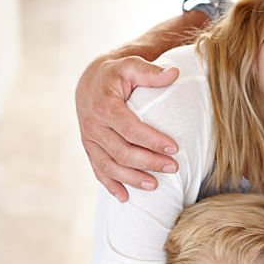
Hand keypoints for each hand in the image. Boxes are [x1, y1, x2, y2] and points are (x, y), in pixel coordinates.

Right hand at [76, 54, 179, 200]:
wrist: (92, 81)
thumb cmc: (117, 74)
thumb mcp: (132, 65)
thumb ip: (151, 72)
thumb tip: (174, 73)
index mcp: (104, 106)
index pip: (130, 129)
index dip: (153, 141)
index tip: (174, 149)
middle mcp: (93, 125)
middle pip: (122, 151)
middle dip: (148, 162)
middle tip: (173, 168)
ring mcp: (89, 140)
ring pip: (110, 166)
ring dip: (132, 179)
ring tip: (155, 186)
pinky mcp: (89, 149)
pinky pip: (98, 170)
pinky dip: (111, 185)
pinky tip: (125, 197)